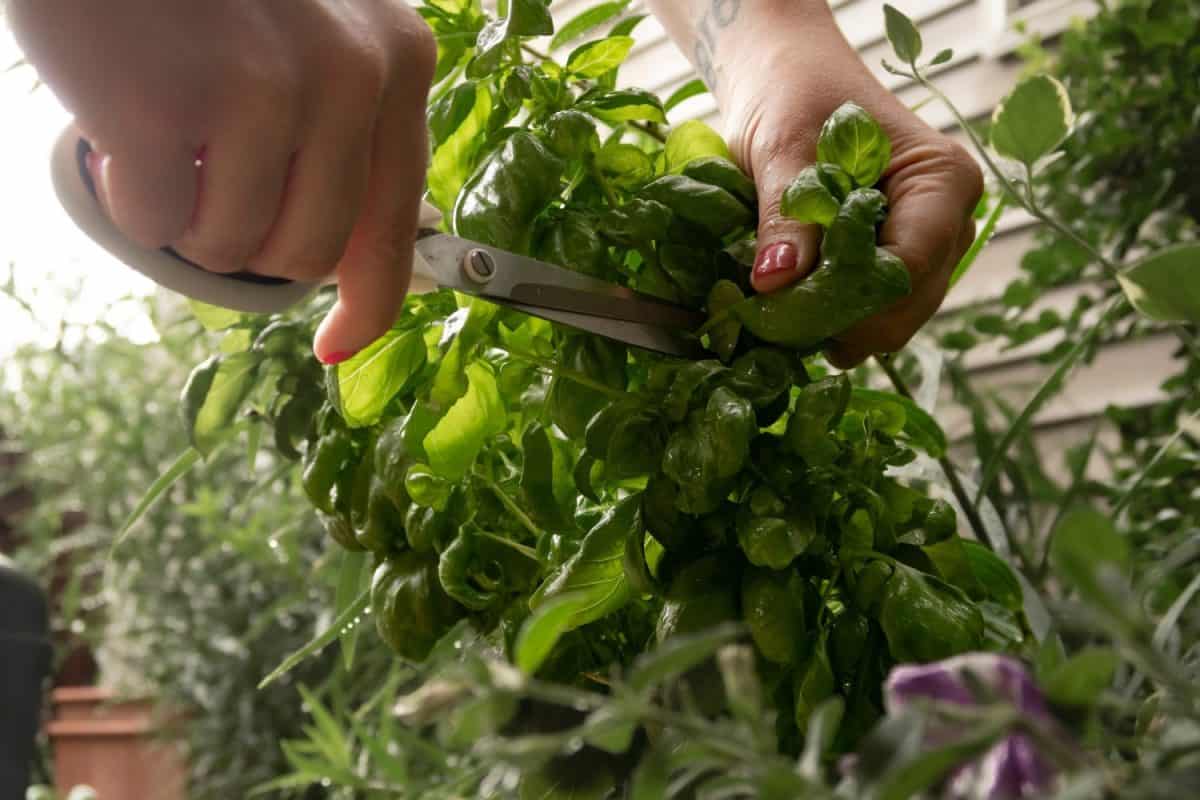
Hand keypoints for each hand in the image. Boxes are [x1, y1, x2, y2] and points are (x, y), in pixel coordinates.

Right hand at [10, 0, 436, 362]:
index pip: (397, 220)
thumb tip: (343, 257)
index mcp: (398, 59)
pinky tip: (121, 122)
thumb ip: (347, 127)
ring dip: (190, 215)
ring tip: (167, 133)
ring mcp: (265, 90)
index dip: (369, 300)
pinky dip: (131, 196)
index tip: (336, 345)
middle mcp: (351, 75)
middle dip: (252, 241)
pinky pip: (157, 226)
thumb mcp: (316, 31)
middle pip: (308, 252)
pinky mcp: (170, 109)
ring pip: (234, 247)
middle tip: (208, 176)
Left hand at [718, 8, 982, 367]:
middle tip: (773, 321)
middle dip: (844, 321)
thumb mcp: (783, 149)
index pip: (911, 264)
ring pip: (895, 318)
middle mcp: (951, 222)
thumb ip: (786, 213)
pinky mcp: (901, 268)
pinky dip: (836, 322)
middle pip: (909, 302)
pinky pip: (877, 314)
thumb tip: (775, 280)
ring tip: (779, 316)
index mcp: (942, 180)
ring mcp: (931, 251)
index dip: (853, 299)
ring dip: (837, 327)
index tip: (789, 310)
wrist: (791, 87)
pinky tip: (795, 313)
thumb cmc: (794, 100)